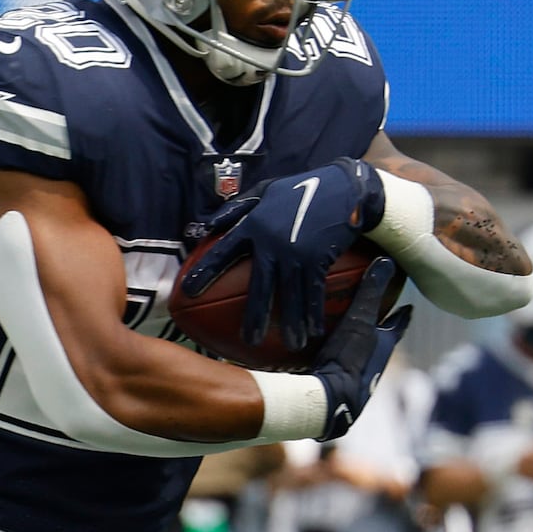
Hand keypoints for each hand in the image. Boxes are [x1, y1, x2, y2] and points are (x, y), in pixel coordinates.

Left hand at [185, 158, 389, 353]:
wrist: (344, 187)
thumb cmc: (301, 189)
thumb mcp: (265, 191)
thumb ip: (237, 208)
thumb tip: (209, 225)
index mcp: (254, 225)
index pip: (224, 252)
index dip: (205, 271)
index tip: (188, 292)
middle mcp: (272, 243)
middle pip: (260, 285)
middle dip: (254, 315)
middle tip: (247, 339)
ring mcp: (296, 253)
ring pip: (290, 295)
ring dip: (290, 322)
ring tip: (289, 344)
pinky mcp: (318, 258)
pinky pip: (314, 291)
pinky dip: (314, 312)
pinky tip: (312, 330)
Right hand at [307, 257, 411, 442]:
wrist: (327, 400)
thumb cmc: (349, 359)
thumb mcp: (361, 320)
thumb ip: (371, 291)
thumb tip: (388, 260)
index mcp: (383, 347)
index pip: (398, 325)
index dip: (403, 315)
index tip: (409, 305)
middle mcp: (372, 364)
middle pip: (378, 342)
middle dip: (378, 330)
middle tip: (375, 316)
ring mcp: (352, 379)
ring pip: (356, 357)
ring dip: (353, 346)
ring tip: (340, 334)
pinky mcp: (331, 386)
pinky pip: (332, 366)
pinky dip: (327, 358)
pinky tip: (308, 355)